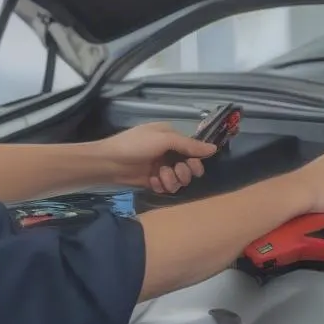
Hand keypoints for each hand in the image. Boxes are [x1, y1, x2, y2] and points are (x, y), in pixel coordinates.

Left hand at [99, 122, 217, 194]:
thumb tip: (213, 149)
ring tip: (159, 178)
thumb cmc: (135, 145)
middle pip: (189, 167)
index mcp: (171, 137)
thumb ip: (188, 145)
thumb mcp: (163, 140)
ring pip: (179, 179)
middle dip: (184, 172)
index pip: (193, 150)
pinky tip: (152, 183)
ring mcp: (161, 167)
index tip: (193, 166)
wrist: (109, 163)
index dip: (195, 160)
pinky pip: (167, 187)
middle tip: (175, 172)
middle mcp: (168, 151)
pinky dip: (161, 186)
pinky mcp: (153, 181)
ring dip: (172, 180)